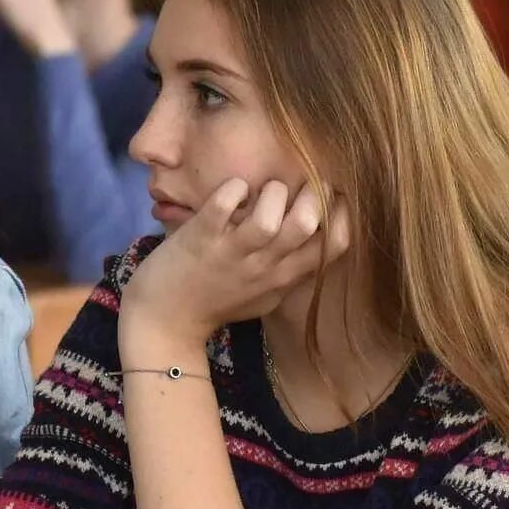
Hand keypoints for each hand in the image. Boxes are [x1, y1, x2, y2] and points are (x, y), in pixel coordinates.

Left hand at [120, 179, 350, 354]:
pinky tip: (232, 191)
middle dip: (311, 193)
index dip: (343, 213)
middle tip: (297, 185)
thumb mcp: (266, 295)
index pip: (337, 244)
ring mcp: (232, 253)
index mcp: (285, 277)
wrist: (165, 323)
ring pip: (269, 216)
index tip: (332, 197)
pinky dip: (232, 189)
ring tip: (261, 191)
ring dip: (271, 191)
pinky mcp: (201, 239)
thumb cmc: (217, 303)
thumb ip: (292, 270)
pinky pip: (222, 205)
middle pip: (308, 224)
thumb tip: (316, 238)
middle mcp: (265, 266)